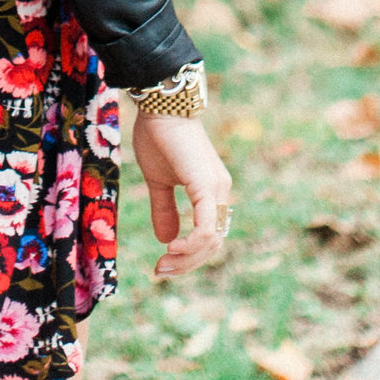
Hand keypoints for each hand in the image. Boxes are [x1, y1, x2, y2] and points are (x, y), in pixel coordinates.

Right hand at [134, 102, 232, 277]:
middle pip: (213, 244)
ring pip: (212, 239)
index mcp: (212, 192)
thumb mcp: (158, 182)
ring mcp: (216, 189)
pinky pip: (206, 226)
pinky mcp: (207, 186)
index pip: (209, 236)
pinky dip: (192, 243)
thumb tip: (166, 239)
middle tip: (161, 271)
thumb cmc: (159, 138)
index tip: (163, 264)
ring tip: (164, 263)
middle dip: (187, 264)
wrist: (161, 108)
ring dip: (188, 258)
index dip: (189, 256)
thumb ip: (164, 210)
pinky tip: (172, 247)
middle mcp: (220, 192)